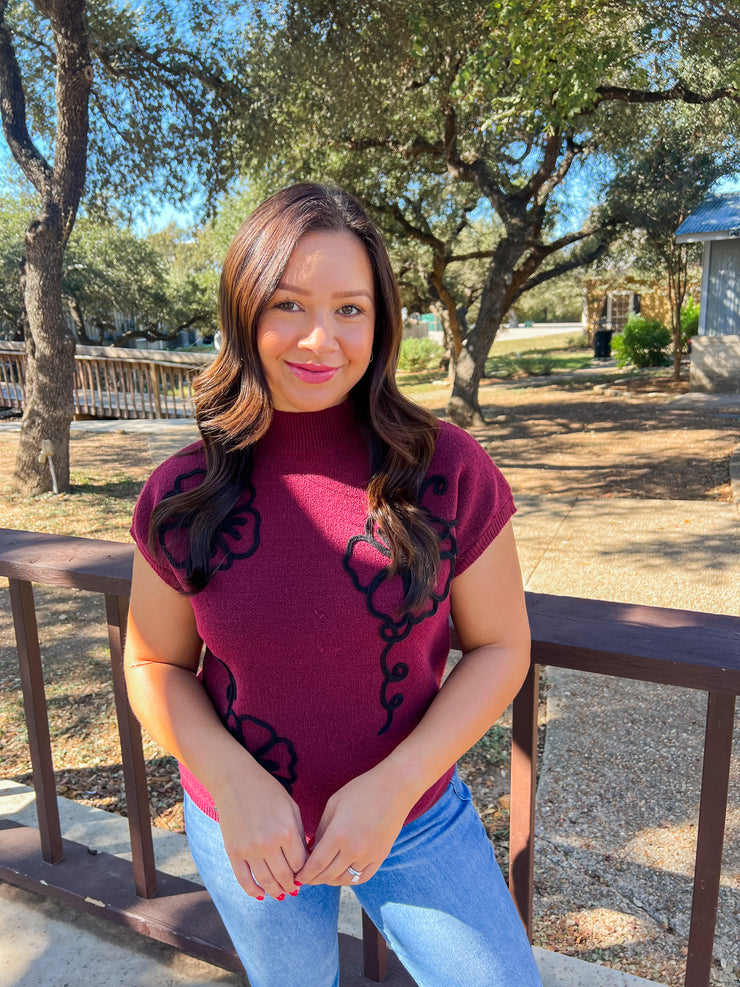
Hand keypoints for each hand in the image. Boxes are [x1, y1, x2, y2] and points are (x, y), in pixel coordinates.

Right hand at [211, 761, 307, 900]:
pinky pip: (243, 879)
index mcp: (287, 831)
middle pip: (285, 876)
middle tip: (294, 887)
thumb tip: (302, 859)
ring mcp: (249, 849)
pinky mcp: (233, 851)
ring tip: (280, 893)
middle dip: (292, 885)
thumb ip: (298, 833)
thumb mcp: (290, 807)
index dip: (305, 871)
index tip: (305, 873)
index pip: (301, 864)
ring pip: (266, 882)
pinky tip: (260, 893)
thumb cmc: (267, 790)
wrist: (234, 780)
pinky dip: (253, 890)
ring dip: (275, 891)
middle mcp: (269, 843)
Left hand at [295, 760, 419, 886]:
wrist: (395, 787)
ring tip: (323, 875)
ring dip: (331, 880)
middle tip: (306, 878)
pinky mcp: (381, 856)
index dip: (305, 874)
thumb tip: (313, 849)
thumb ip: (322, 829)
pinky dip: (350, 879)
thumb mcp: (334, 804)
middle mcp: (354, 849)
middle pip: (328, 876)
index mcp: (339, 834)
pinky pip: (362, 877)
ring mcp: (369, 855)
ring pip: (345, 879)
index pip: (316, 864)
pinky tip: (343, 874)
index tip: (298, 877)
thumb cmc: (362, 790)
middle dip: (314, 879)